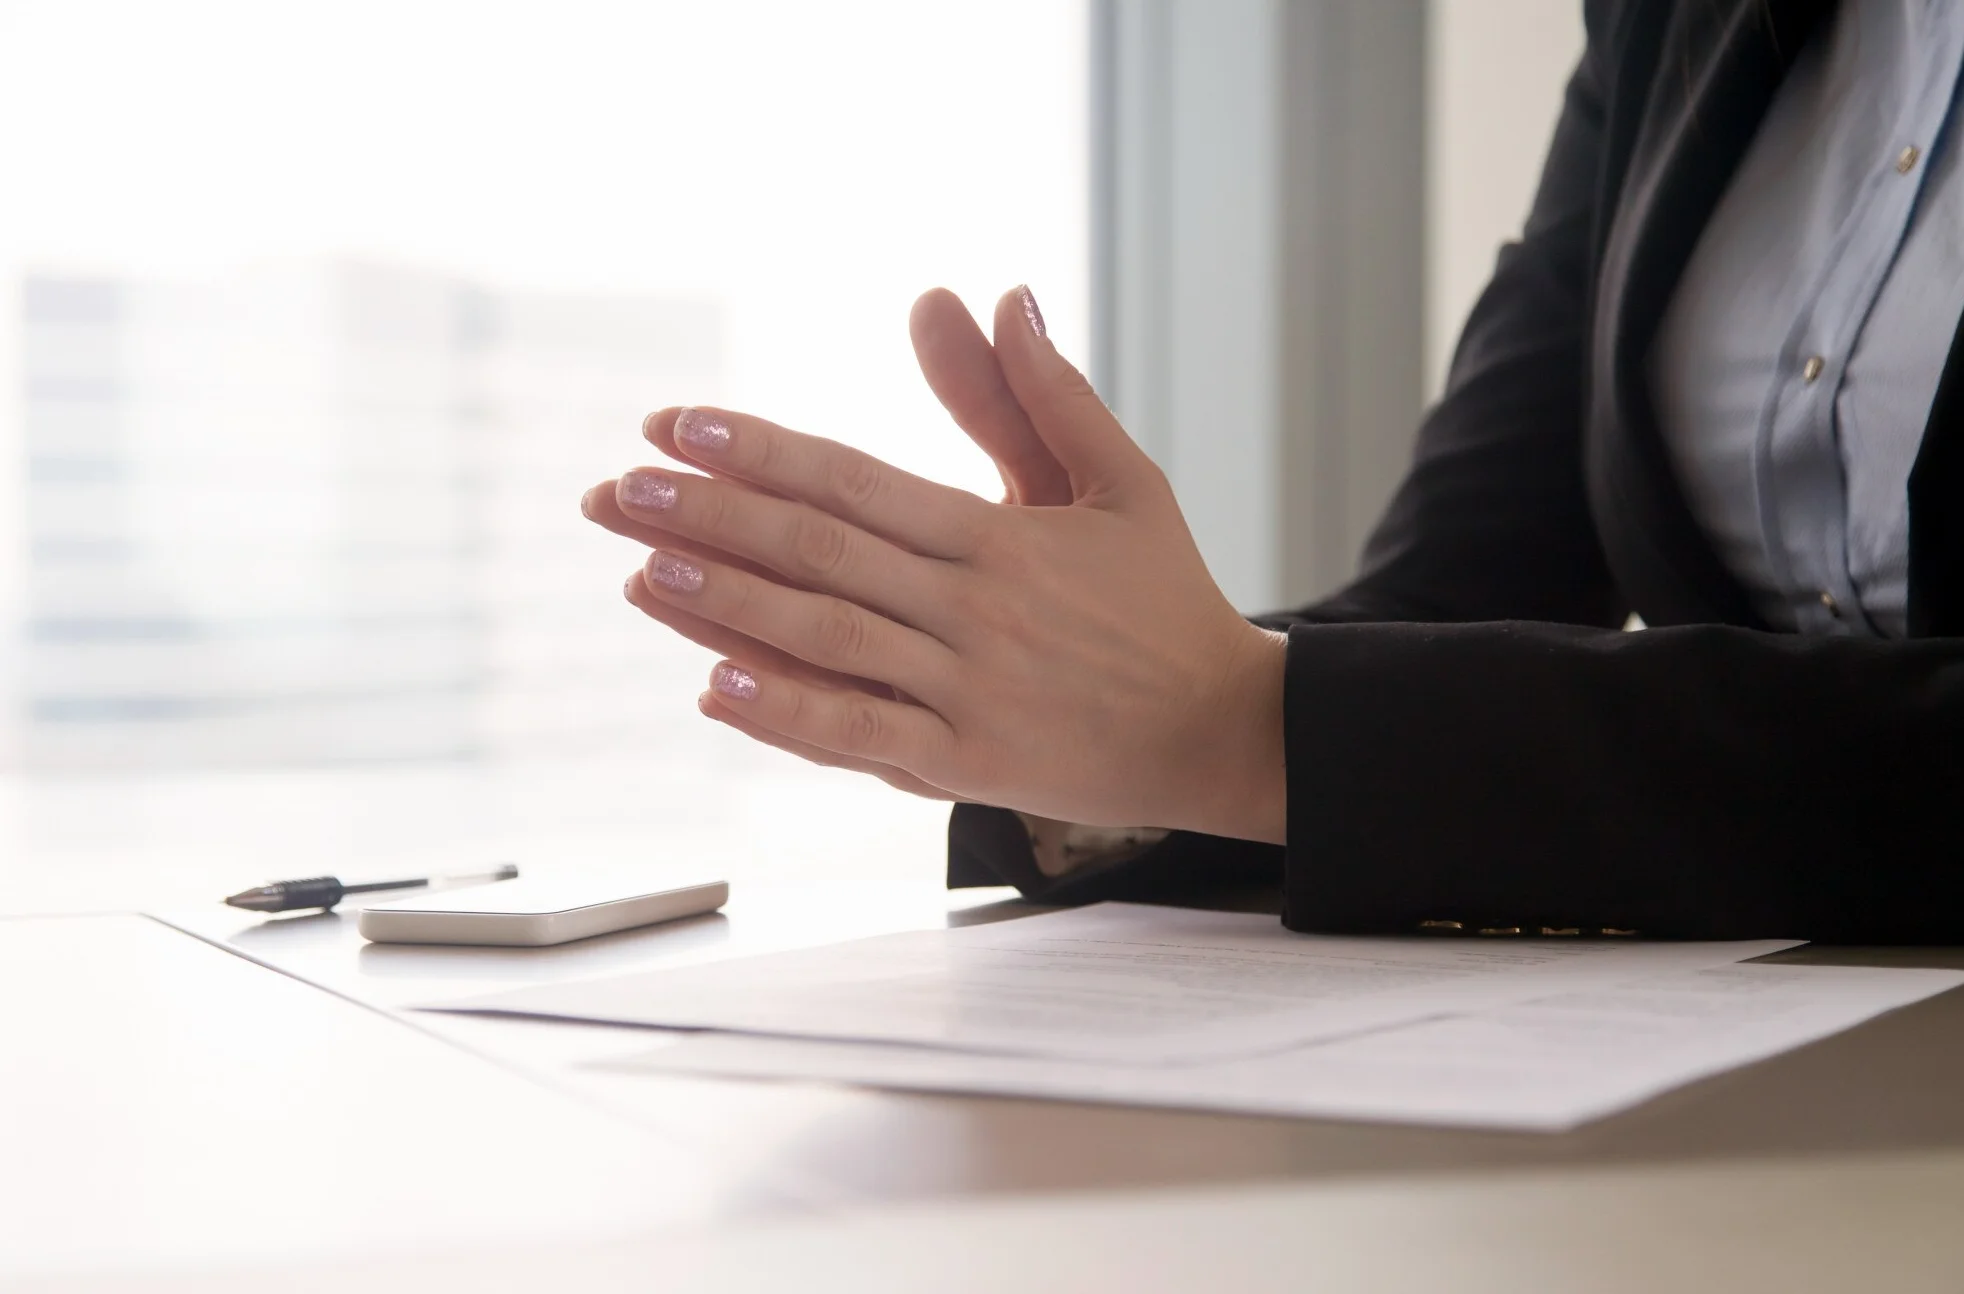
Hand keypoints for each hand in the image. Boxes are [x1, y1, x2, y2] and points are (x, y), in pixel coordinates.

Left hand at [590, 287, 1285, 841]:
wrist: (1224, 730)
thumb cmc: (1167, 599)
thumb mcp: (1121, 481)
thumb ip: (1043, 396)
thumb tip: (998, 293)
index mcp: (1002, 538)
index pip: (858, 481)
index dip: (762, 449)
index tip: (678, 424)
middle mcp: (976, 610)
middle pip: (821, 554)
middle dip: (712, 516)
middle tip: (620, 488)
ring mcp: (969, 693)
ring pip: (827, 640)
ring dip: (725, 604)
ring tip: (640, 566)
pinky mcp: (970, 767)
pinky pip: (863, 738)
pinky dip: (787, 716)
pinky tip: (713, 687)